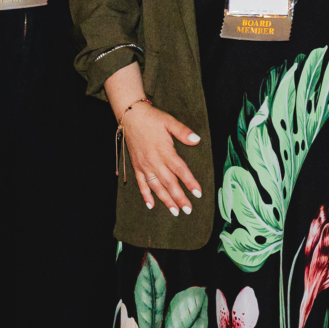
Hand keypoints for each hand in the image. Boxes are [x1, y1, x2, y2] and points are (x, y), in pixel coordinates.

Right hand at [120, 101, 202, 215]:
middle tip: (188, 210)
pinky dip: (145, 195)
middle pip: (169, 182)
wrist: (130, 116)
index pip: (180, 170)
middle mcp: (154, 161)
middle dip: (179, 197)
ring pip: (156, 186)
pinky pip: (141, 183)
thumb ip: (183, 132)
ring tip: (174, 211)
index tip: (198, 193)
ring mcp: (144, 165)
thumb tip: (197, 139)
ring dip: (165, 200)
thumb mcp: (169, 121)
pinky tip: (151, 205)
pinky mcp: (137, 166)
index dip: (189, 182)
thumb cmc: (152, 118)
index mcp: (164, 151)